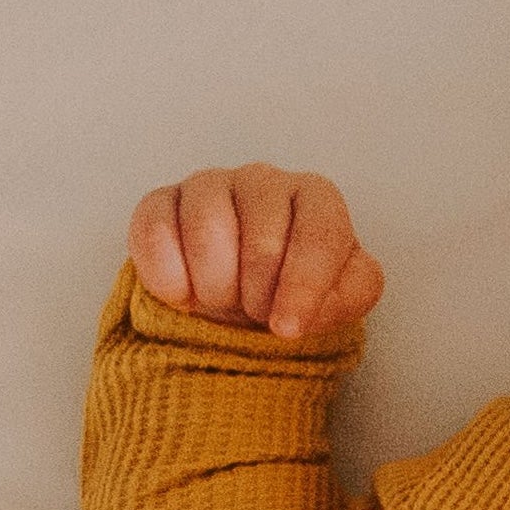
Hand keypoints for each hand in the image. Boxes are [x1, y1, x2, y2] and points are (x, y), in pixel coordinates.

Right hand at [125, 166, 384, 340]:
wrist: (235, 307)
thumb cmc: (291, 297)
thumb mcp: (338, 299)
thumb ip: (354, 291)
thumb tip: (320, 298)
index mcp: (316, 199)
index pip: (320, 235)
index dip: (303, 288)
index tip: (286, 328)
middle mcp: (264, 181)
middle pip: (262, 240)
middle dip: (257, 294)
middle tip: (253, 310)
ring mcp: (209, 185)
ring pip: (208, 229)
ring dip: (215, 286)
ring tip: (222, 298)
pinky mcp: (161, 202)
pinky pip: (155, 230)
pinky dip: (168, 276)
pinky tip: (182, 293)